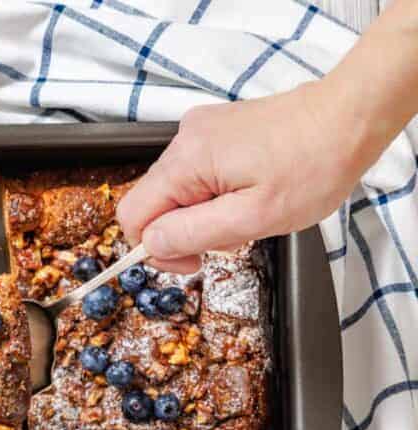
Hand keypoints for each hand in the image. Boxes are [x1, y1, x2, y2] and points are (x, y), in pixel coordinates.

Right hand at [116, 81, 364, 272]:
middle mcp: (184, 139)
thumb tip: (151, 244)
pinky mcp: (216, 130)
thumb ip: (192, 233)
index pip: (132, 216)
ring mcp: (199, 131)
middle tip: (230, 238)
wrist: (350, 116)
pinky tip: (249, 193)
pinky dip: (215, 193)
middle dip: (184, 231)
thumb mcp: (253, 217)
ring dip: (202, 213)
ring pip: (176, 191)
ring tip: (248, 212)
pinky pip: (196, 173)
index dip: (154, 249)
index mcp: (186, 161)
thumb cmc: (314, 164)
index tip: (192, 260)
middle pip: (153, 203)